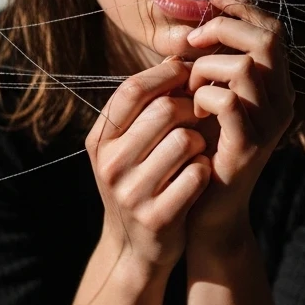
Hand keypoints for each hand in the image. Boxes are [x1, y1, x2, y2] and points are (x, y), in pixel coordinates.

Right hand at [87, 57, 212, 271]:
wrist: (136, 249)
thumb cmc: (139, 181)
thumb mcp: (126, 146)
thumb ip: (143, 107)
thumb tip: (178, 55)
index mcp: (99, 141)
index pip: (132, 89)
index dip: (166, 74)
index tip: (188, 73)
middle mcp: (110, 165)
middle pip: (165, 110)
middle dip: (190, 108)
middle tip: (199, 115)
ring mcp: (132, 193)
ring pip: (186, 140)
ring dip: (200, 140)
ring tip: (197, 149)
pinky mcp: (159, 217)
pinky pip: (197, 174)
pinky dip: (205, 169)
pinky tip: (199, 176)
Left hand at [183, 0, 294, 240]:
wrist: (207, 209)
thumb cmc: (202, 150)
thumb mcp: (209, 100)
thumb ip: (210, 66)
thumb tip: (191, 28)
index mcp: (276, 87)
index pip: (272, 30)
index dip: (242, 7)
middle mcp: (282, 102)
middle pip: (266, 40)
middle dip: (223, 29)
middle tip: (193, 42)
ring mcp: (270, 125)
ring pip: (245, 67)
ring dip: (206, 68)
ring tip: (190, 89)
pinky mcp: (250, 147)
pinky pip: (227, 100)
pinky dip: (202, 97)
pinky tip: (193, 112)